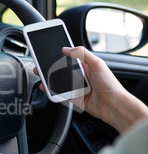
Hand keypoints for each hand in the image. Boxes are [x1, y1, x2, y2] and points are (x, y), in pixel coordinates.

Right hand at [33, 46, 147, 131]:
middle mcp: (80, 77)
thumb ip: (82, 53)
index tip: (48, 54)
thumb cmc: (110, 85)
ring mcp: (76, 88)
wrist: (113, 105)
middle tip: (39, 65)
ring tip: (40, 75)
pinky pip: (60, 94)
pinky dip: (52, 92)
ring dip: (48, 79)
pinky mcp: (74, 98)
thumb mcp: (97, 63)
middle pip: (61, 71)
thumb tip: (67, 48)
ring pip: (59, 82)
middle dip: (49, 68)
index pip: (69, 59)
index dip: (59, 56)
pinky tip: (46, 88)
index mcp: (86, 66)